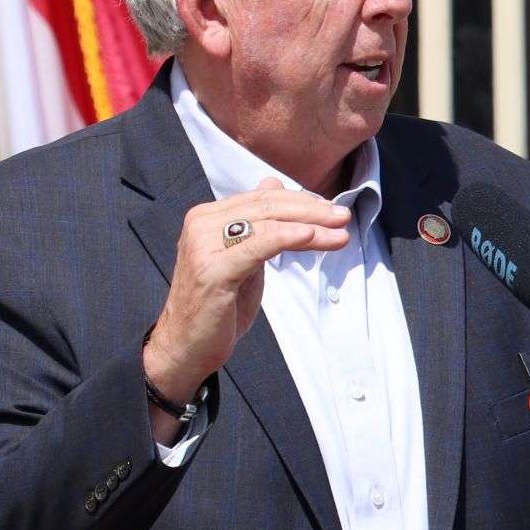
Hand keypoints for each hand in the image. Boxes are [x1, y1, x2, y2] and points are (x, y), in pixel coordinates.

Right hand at [144, 178, 350, 411]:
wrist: (186, 347)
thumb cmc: (218, 306)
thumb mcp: (243, 257)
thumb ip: (258, 225)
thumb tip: (273, 183)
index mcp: (208, 217)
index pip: (262, 198)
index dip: (301, 201)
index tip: (333, 210)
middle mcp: (202, 223)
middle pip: (267, 206)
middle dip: (312, 210)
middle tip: (343, 216)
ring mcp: (204, 245)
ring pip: (267, 222)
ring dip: (310, 224)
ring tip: (340, 231)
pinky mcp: (213, 269)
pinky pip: (258, 245)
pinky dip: (288, 238)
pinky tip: (312, 236)